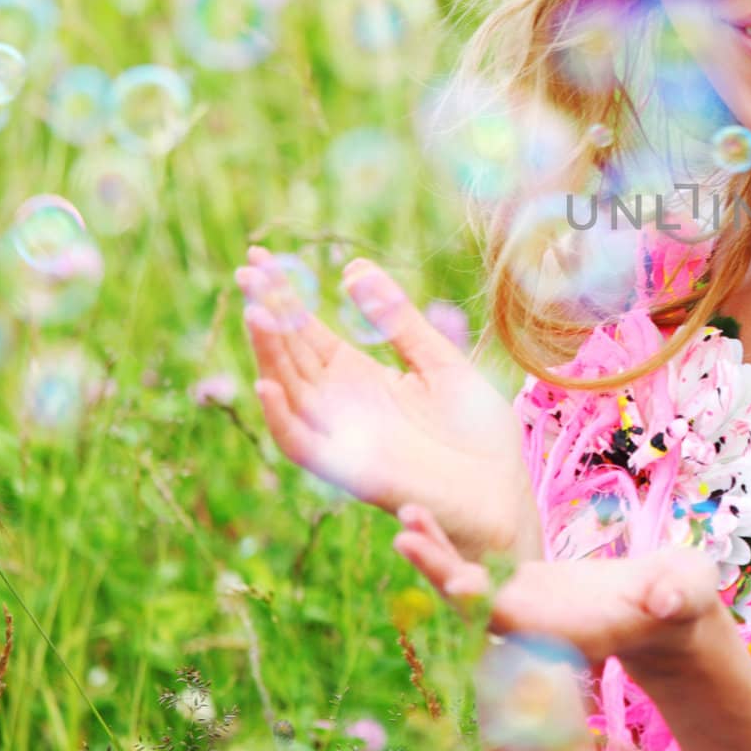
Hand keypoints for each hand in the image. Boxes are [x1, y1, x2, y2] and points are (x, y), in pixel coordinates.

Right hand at [237, 246, 538, 563]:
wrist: (504, 495)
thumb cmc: (477, 436)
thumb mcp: (440, 364)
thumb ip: (399, 322)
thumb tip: (353, 269)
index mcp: (362, 378)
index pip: (309, 331)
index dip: (284, 295)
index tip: (257, 254)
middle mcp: (342, 406)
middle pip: (292, 354)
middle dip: (268, 313)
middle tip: (247, 269)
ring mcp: (343, 437)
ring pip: (290, 392)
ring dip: (269, 355)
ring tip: (257, 312)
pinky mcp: (351, 470)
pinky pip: (304, 445)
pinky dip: (283, 417)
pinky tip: (270, 384)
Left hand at [391, 503, 726, 674]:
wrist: (667, 612)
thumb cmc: (683, 601)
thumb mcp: (687, 595)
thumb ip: (678, 597)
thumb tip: (666, 600)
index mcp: (574, 631)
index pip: (524, 623)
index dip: (491, 606)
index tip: (459, 586)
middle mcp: (538, 628)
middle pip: (480, 607)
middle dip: (444, 573)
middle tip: (406, 539)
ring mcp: (524, 609)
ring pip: (467, 587)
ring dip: (435, 555)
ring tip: (406, 517)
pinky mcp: (521, 588)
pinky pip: (472, 569)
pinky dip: (446, 545)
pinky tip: (419, 516)